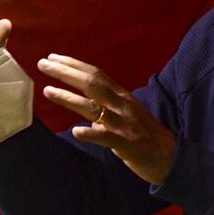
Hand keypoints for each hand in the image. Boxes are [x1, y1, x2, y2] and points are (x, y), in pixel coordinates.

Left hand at [38, 54, 175, 185]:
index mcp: (122, 96)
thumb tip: (87, 111)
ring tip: (48, 91)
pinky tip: (76, 131)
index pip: (96, 74)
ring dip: (69, 98)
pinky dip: (91, 133)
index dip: (74, 64)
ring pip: (94, 107)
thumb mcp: (127, 115)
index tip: (52, 57)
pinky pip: (106, 137)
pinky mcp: (126, 144)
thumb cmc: (145, 135)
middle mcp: (122, 105)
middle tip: (43, 64)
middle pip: (92, 84)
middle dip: (66, 73)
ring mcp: (124, 124)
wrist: (170, 156)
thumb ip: (108, 109)